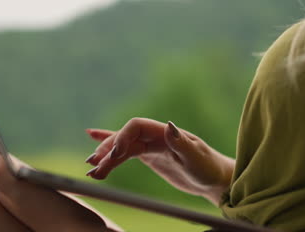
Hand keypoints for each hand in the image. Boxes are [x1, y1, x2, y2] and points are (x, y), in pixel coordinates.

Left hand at [0, 119, 105, 231]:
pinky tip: (27, 168)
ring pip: (10, 173)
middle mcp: (15, 195)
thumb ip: (2, 177)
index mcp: (7, 190)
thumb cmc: (51, 214)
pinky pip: (26, 179)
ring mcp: (29, 199)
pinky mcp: (44, 202)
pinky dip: (21, 167)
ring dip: (4, 156)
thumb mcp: (22, 194)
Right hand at [85, 118, 234, 204]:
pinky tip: (93, 145)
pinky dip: (110, 151)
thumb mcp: (197, 157)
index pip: (135, 126)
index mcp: (165, 132)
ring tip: (91, 171)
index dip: (121, 137)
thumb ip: (182, 142)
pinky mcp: (148, 157)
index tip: (112, 157)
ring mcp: (150, 146)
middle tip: (94, 167)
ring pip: (122, 148)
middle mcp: (155, 136)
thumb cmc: (208, 167)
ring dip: (105, 158)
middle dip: (107, 151)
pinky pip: (125, 152)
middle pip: (124, 138)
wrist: (213, 178)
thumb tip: (169, 126)